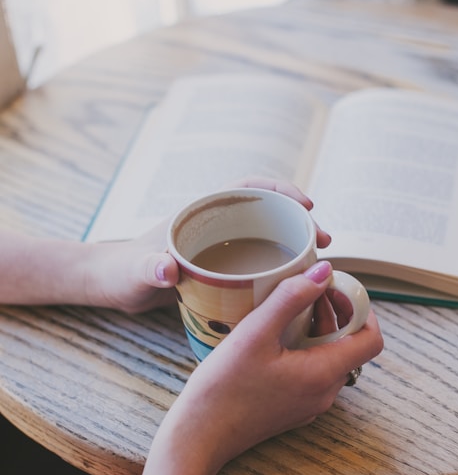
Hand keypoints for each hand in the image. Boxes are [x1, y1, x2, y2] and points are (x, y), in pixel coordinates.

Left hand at [87, 178, 330, 312]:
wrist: (115, 287)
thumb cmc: (123, 272)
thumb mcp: (136, 273)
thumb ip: (149, 269)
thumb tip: (166, 268)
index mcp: (202, 211)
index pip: (249, 187)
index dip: (281, 189)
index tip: (306, 205)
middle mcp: (217, 223)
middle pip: (269, 212)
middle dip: (301, 221)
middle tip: (326, 242)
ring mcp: (222, 245)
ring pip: (269, 237)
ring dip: (296, 245)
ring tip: (319, 266)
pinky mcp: (223, 269)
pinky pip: (260, 262)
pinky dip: (281, 269)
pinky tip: (294, 287)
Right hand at [160, 261, 382, 474]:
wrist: (198, 436)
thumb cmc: (222, 389)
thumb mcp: (255, 333)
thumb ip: (291, 297)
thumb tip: (323, 271)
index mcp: (323, 374)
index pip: (372, 340)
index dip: (361, 309)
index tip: (335, 289)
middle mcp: (324, 393)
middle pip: (350, 346)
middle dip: (335, 313)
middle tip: (307, 290)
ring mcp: (310, 403)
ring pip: (330, 358)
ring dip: (318, 330)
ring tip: (288, 309)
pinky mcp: (293, 407)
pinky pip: (313, 372)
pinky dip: (305, 348)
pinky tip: (275, 336)